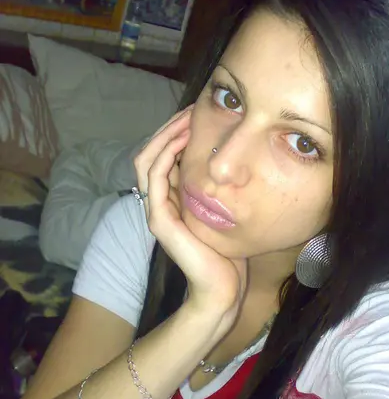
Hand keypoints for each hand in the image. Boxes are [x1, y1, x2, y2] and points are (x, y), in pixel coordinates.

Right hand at [134, 107, 247, 338]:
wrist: (222, 289)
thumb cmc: (228, 253)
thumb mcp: (223, 211)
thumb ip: (216, 189)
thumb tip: (232, 161)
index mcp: (172, 199)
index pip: (163, 156)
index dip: (175, 133)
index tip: (197, 114)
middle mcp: (159, 201)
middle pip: (150, 152)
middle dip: (169, 128)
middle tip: (191, 109)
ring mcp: (156, 210)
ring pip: (147, 160)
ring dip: (166, 135)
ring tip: (187, 118)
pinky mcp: (159, 219)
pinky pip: (155, 177)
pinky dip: (166, 154)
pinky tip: (184, 140)